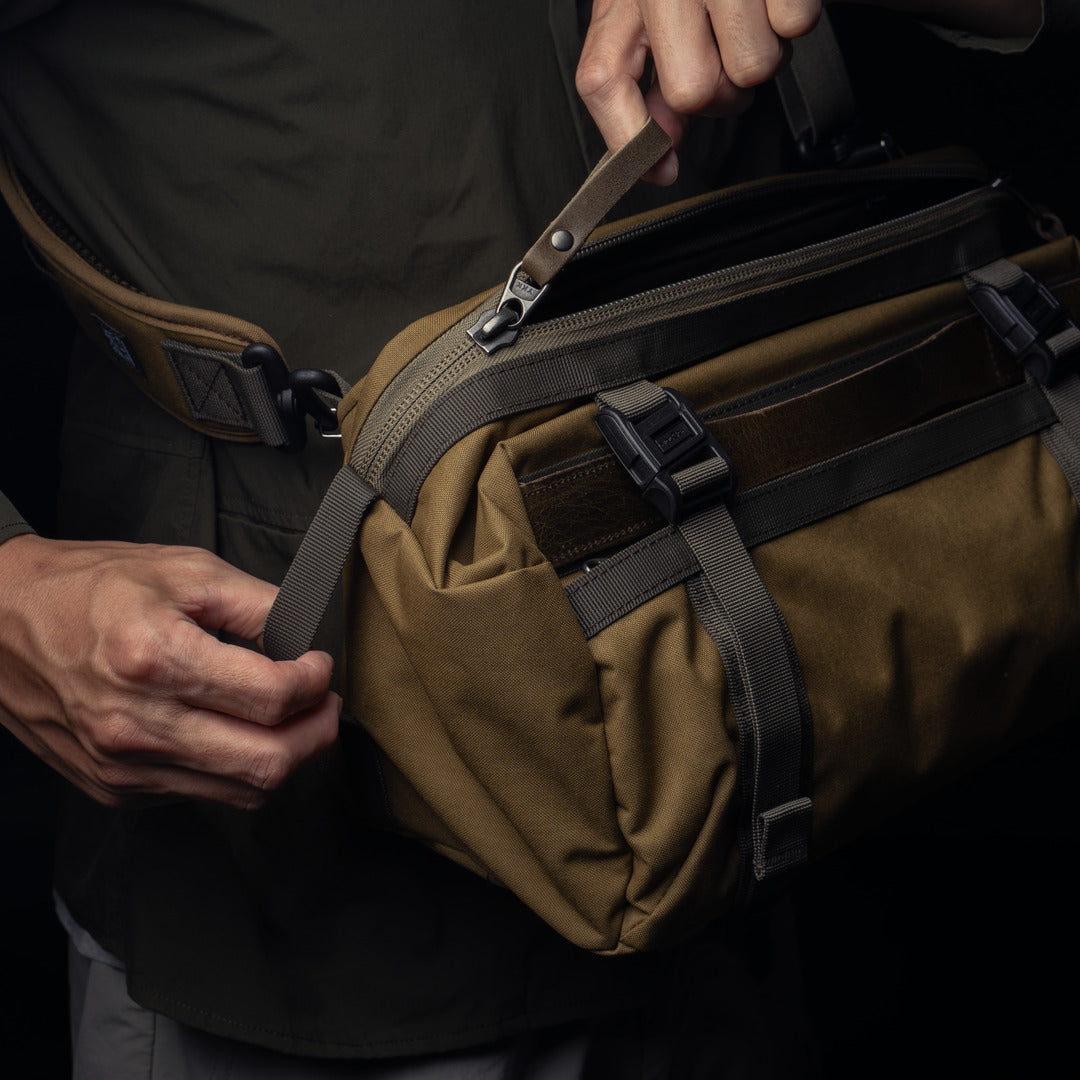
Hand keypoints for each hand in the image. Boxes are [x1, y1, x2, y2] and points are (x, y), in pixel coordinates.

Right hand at [0, 534, 339, 809]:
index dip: (315, 683)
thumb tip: (305, 640)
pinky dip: (233, 768)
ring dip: (285, 758)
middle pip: (267, 762)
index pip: (272, 697)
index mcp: (156, 658)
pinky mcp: (115, 788)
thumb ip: (257, 605)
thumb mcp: (184, 569)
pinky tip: (234, 732)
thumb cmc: (89, 588)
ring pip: (242, 792)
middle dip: (317, 734)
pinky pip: (201, 794)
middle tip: (325, 705)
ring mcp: (124, 765)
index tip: (318, 666)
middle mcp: (138, 724)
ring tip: (291, 720)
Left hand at [576, 0, 822, 182]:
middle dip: (720, 94)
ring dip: (763, 55)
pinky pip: (795, 25)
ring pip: (752, 69)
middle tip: (724, 60)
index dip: (629, 139)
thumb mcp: (651, 13)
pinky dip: (795, 18)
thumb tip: (658, 149)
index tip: (661, 170)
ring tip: (754, 15)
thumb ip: (645, 83)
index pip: (604, 77)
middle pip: (692, 90)